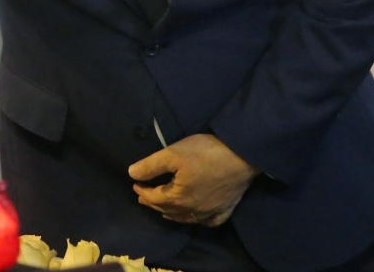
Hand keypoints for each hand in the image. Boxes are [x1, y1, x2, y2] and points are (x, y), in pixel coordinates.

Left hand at [128, 134, 257, 225]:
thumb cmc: (204, 152)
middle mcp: (192, 210)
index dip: (142, 191)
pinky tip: (196, 216)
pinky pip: (209, 221)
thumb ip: (150, 165)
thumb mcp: (172, 154)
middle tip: (144, 197)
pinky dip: (198, 219)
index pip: (154, 198)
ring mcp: (210, 212)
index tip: (134, 184)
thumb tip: (131, 174)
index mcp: (177, 198)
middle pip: (168, 210)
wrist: (242, 156)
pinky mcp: (225, 210)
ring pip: (185, 218)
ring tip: (163, 209)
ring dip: (172, 213)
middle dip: (154, 203)